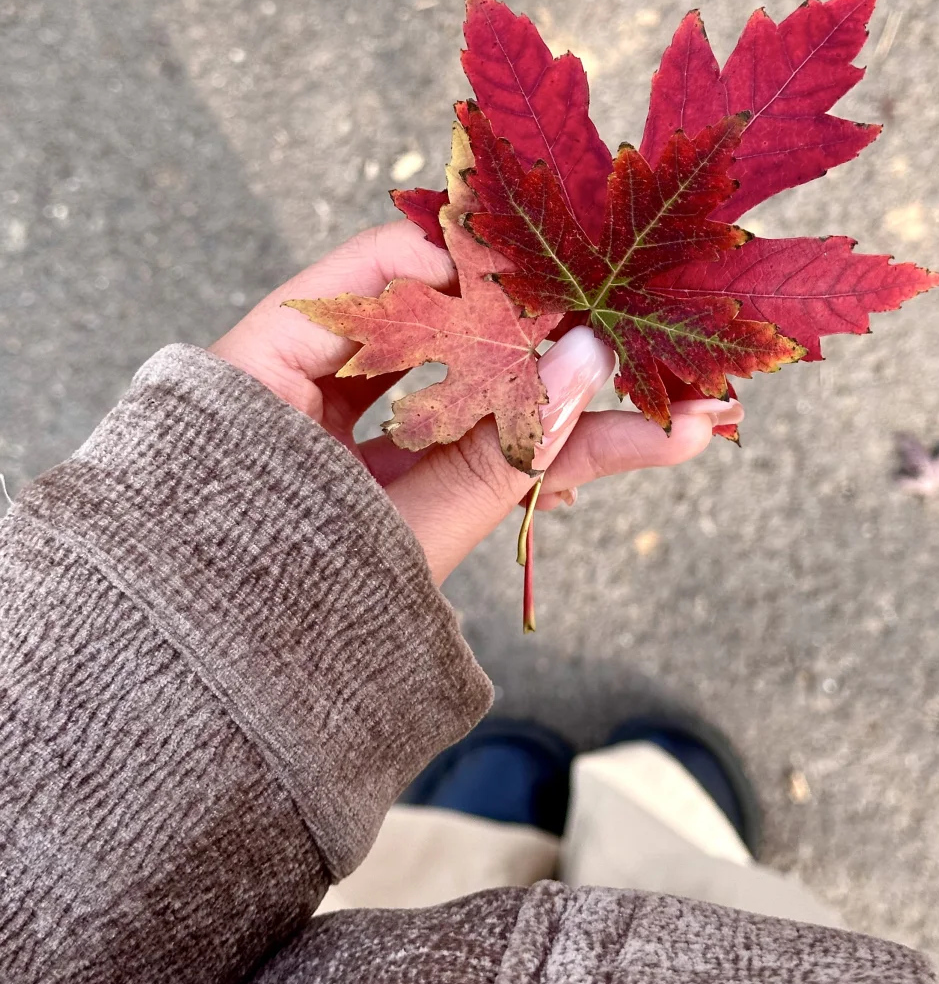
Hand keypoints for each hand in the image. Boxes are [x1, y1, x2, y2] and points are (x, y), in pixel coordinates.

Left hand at [211, 221, 742, 583]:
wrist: (218, 723)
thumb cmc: (269, 618)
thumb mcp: (393, 531)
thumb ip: (492, 452)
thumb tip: (587, 362)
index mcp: (266, 370)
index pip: (372, 272)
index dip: (469, 261)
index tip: (554, 270)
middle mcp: (312, 391)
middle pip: (444, 335)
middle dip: (548, 343)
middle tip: (632, 336)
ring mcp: (356, 440)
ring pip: (472, 401)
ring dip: (573, 414)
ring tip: (676, 419)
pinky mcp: (390, 486)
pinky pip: (467, 454)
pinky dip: (538, 460)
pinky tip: (631, 452)